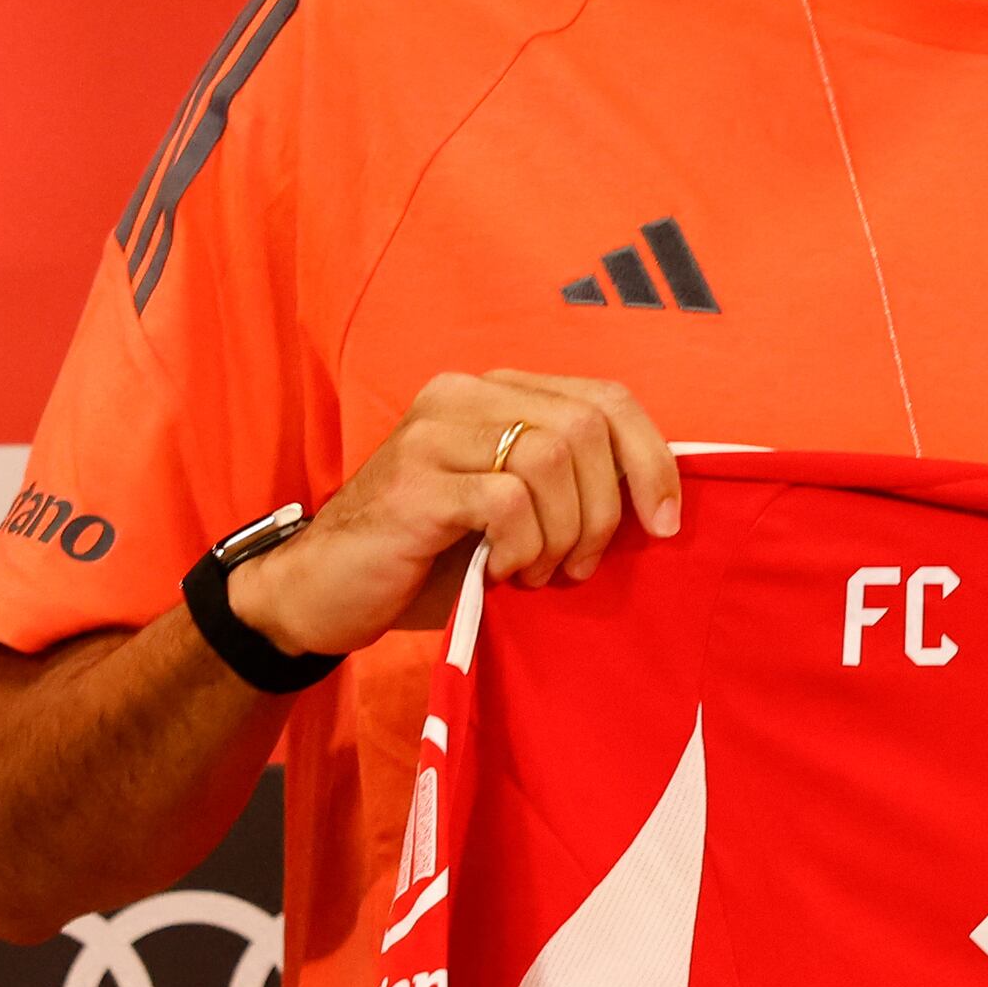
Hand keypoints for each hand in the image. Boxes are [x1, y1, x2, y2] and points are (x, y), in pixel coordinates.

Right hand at [231, 371, 674, 656]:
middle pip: (586, 425)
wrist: (321, 593)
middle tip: (580, 564)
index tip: (666, 523)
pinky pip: (508, 502)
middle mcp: (462, 396)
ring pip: (550, 459)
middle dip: (605, 508)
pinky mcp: (415, 484)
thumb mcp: (511, 510)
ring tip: (538, 573)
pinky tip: (501, 572)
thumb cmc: (427, 557)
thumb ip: (569, 484)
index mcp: (493, 393)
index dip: (651, 458)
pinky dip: (523, 548)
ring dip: (564, 533)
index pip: (605, 397)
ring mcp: (434, 434)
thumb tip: (660, 501)